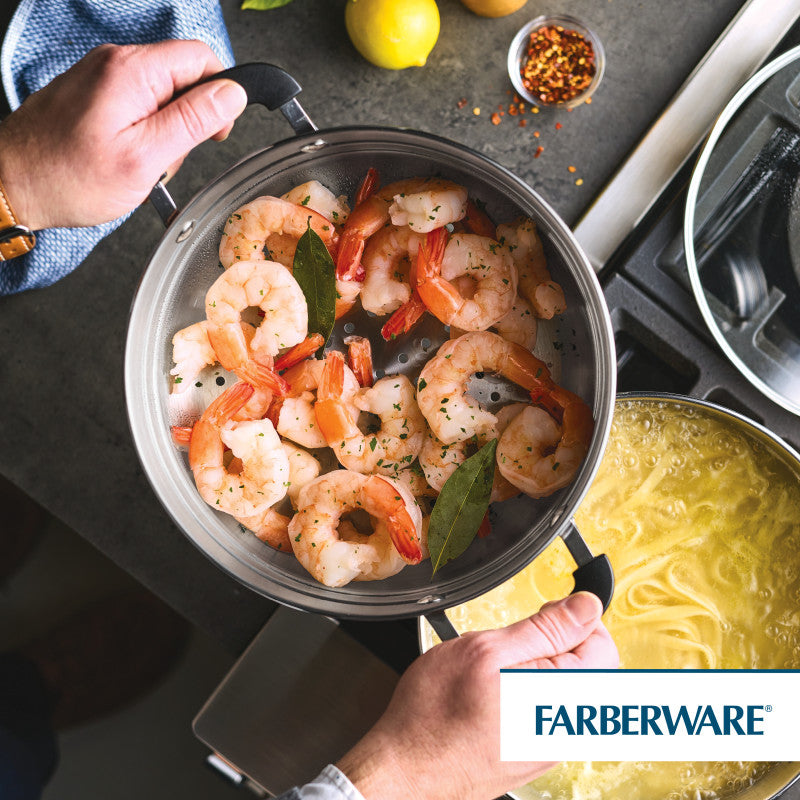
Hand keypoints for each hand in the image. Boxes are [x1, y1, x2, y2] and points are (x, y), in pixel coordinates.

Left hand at [0, 40, 247, 229]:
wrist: (13, 184)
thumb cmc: (69, 177)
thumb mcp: (145, 157)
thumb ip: (193, 121)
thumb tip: (232, 94)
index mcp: (132, 71)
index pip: (201, 58)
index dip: (221, 94)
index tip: (216, 132)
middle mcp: (114, 63)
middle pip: (182, 77)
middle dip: (187, 122)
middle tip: (165, 158)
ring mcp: (101, 77)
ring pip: (161, 96)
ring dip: (163, 133)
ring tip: (140, 163)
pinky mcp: (92, 94)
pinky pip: (137, 107)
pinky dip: (142, 135)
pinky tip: (126, 158)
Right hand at [337, 592, 617, 799]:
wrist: (406, 769)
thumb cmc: (435, 712)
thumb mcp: (486, 650)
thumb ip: (545, 628)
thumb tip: (587, 607)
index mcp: (561, 695)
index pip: (604, 644)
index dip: (573, 618)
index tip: (541, 616)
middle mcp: (566, 727)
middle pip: (590, 668)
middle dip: (558, 643)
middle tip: (514, 640)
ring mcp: (552, 744)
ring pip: (566, 687)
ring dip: (541, 667)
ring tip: (499, 667)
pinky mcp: (535, 754)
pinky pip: (548, 710)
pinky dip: (528, 692)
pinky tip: (496, 692)